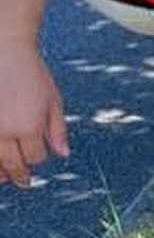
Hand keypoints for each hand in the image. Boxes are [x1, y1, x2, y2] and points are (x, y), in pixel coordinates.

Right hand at [0, 42, 69, 186]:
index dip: (39, 159)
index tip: (39, 158)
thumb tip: (63, 154)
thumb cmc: (33, 75)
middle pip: (13, 165)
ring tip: (7, 178)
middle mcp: (7, 132)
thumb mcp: (53, 99)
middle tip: (25, 182)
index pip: (36, 156)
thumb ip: (58, 128)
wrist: (6, 55)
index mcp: (30, 125)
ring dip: (1, 174)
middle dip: (20, 175)